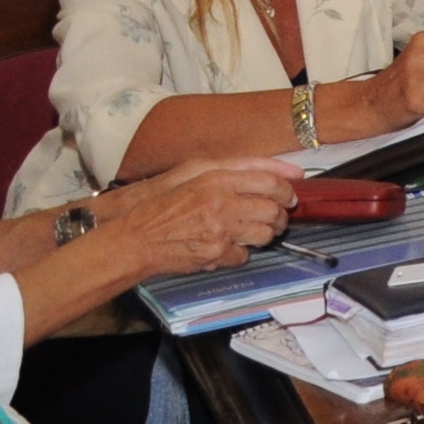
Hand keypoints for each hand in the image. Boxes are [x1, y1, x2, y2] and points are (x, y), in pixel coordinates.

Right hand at [90, 159, 296, 278]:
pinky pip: (245, 255)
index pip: (270, 182)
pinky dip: (239, 253)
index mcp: (216, 179)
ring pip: (265, 234)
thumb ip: (236, 168)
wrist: (135, 239)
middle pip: (273, 210)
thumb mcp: (193, 173)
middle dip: (280, 216)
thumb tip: (283, 170)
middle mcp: (221, 203)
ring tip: (253, 233)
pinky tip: (226, 246)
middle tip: (275, 218)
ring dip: (265, 235)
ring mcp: (219, 230)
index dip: (286, 190)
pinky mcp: (216, 253)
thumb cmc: (162, 204)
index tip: (289, 196)